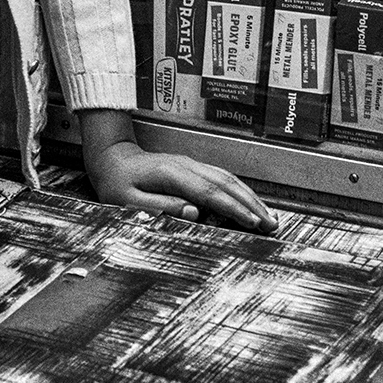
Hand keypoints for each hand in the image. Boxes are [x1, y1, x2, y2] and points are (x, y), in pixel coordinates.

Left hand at [79, 110, 276, 233]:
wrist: (110, 157)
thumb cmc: (116, 182)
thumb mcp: (128, 200)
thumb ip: (160, 206)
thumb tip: (193, 212)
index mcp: (171, 173)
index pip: (210, 193)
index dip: (234, 208)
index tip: (253, 223)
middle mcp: (185, 165)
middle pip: (225, 184)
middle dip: (251, 204)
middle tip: (272, 225)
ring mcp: (189, 163)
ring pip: (226, 178)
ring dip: (249, 197)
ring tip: (269, 217)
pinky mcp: (190, 167)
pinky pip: (220, 177)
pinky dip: (239, 190)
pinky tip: (249, 202)